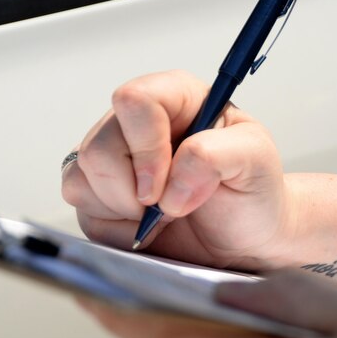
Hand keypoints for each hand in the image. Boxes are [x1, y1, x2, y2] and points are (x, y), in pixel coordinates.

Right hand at [61, 70, 291, 269]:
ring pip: (81, 180)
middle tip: (174, 208)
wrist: (245, 240)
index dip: (146, 148)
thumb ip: (214, 155)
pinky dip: (115, 231)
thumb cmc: (251, 193)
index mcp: (175, 98)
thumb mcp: (255, 161)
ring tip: (165, 217)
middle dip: (136, 193)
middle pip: (98, 148)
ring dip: (126, 212)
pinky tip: (146, 229)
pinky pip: (81, 210)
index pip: (133, 101)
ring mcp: (113, 158)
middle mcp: (137, 123)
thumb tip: (168, 187)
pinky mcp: (97, 194)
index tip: (166, 188)